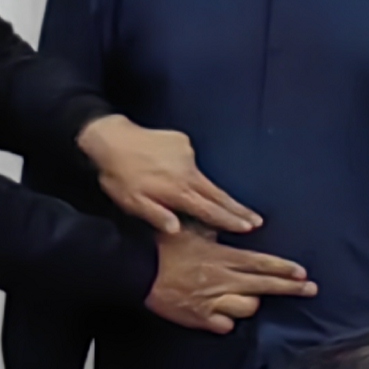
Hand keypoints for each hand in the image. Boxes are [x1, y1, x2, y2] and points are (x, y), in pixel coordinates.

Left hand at [79, 116, 261, 238]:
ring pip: (203, 178)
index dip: (229, 219)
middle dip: (237, 208)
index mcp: (177, 191)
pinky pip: (188, 161)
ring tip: (212, 200)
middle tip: (256, 219)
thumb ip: (156, 215)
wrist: (112, 139)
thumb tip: (178, 229)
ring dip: (210, 190)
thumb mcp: (131, 203)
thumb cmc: (119, 177)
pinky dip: (185, 169)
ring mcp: (187, 155)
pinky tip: (171, 171)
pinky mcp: (183, 142)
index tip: (248, 226)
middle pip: (218, 195)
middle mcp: (188, 173)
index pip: (209, 209)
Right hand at [144, 230, 311, 333]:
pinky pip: (224, 326)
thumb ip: (219, 228)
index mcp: (223, 257)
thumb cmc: (165, 246)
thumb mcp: (194, 229)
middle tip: (310, 289)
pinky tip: (226, 315)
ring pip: (247, 308)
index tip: (303, 273)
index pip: (262, 264)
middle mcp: (223, 280)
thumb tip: (238, 222)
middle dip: (291, 288)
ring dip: (251, 303)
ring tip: (250, 297)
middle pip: (264, 286)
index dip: (285, 269)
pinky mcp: (199, 318)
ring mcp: (211, 302)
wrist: (138, 271)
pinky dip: (226, 321)